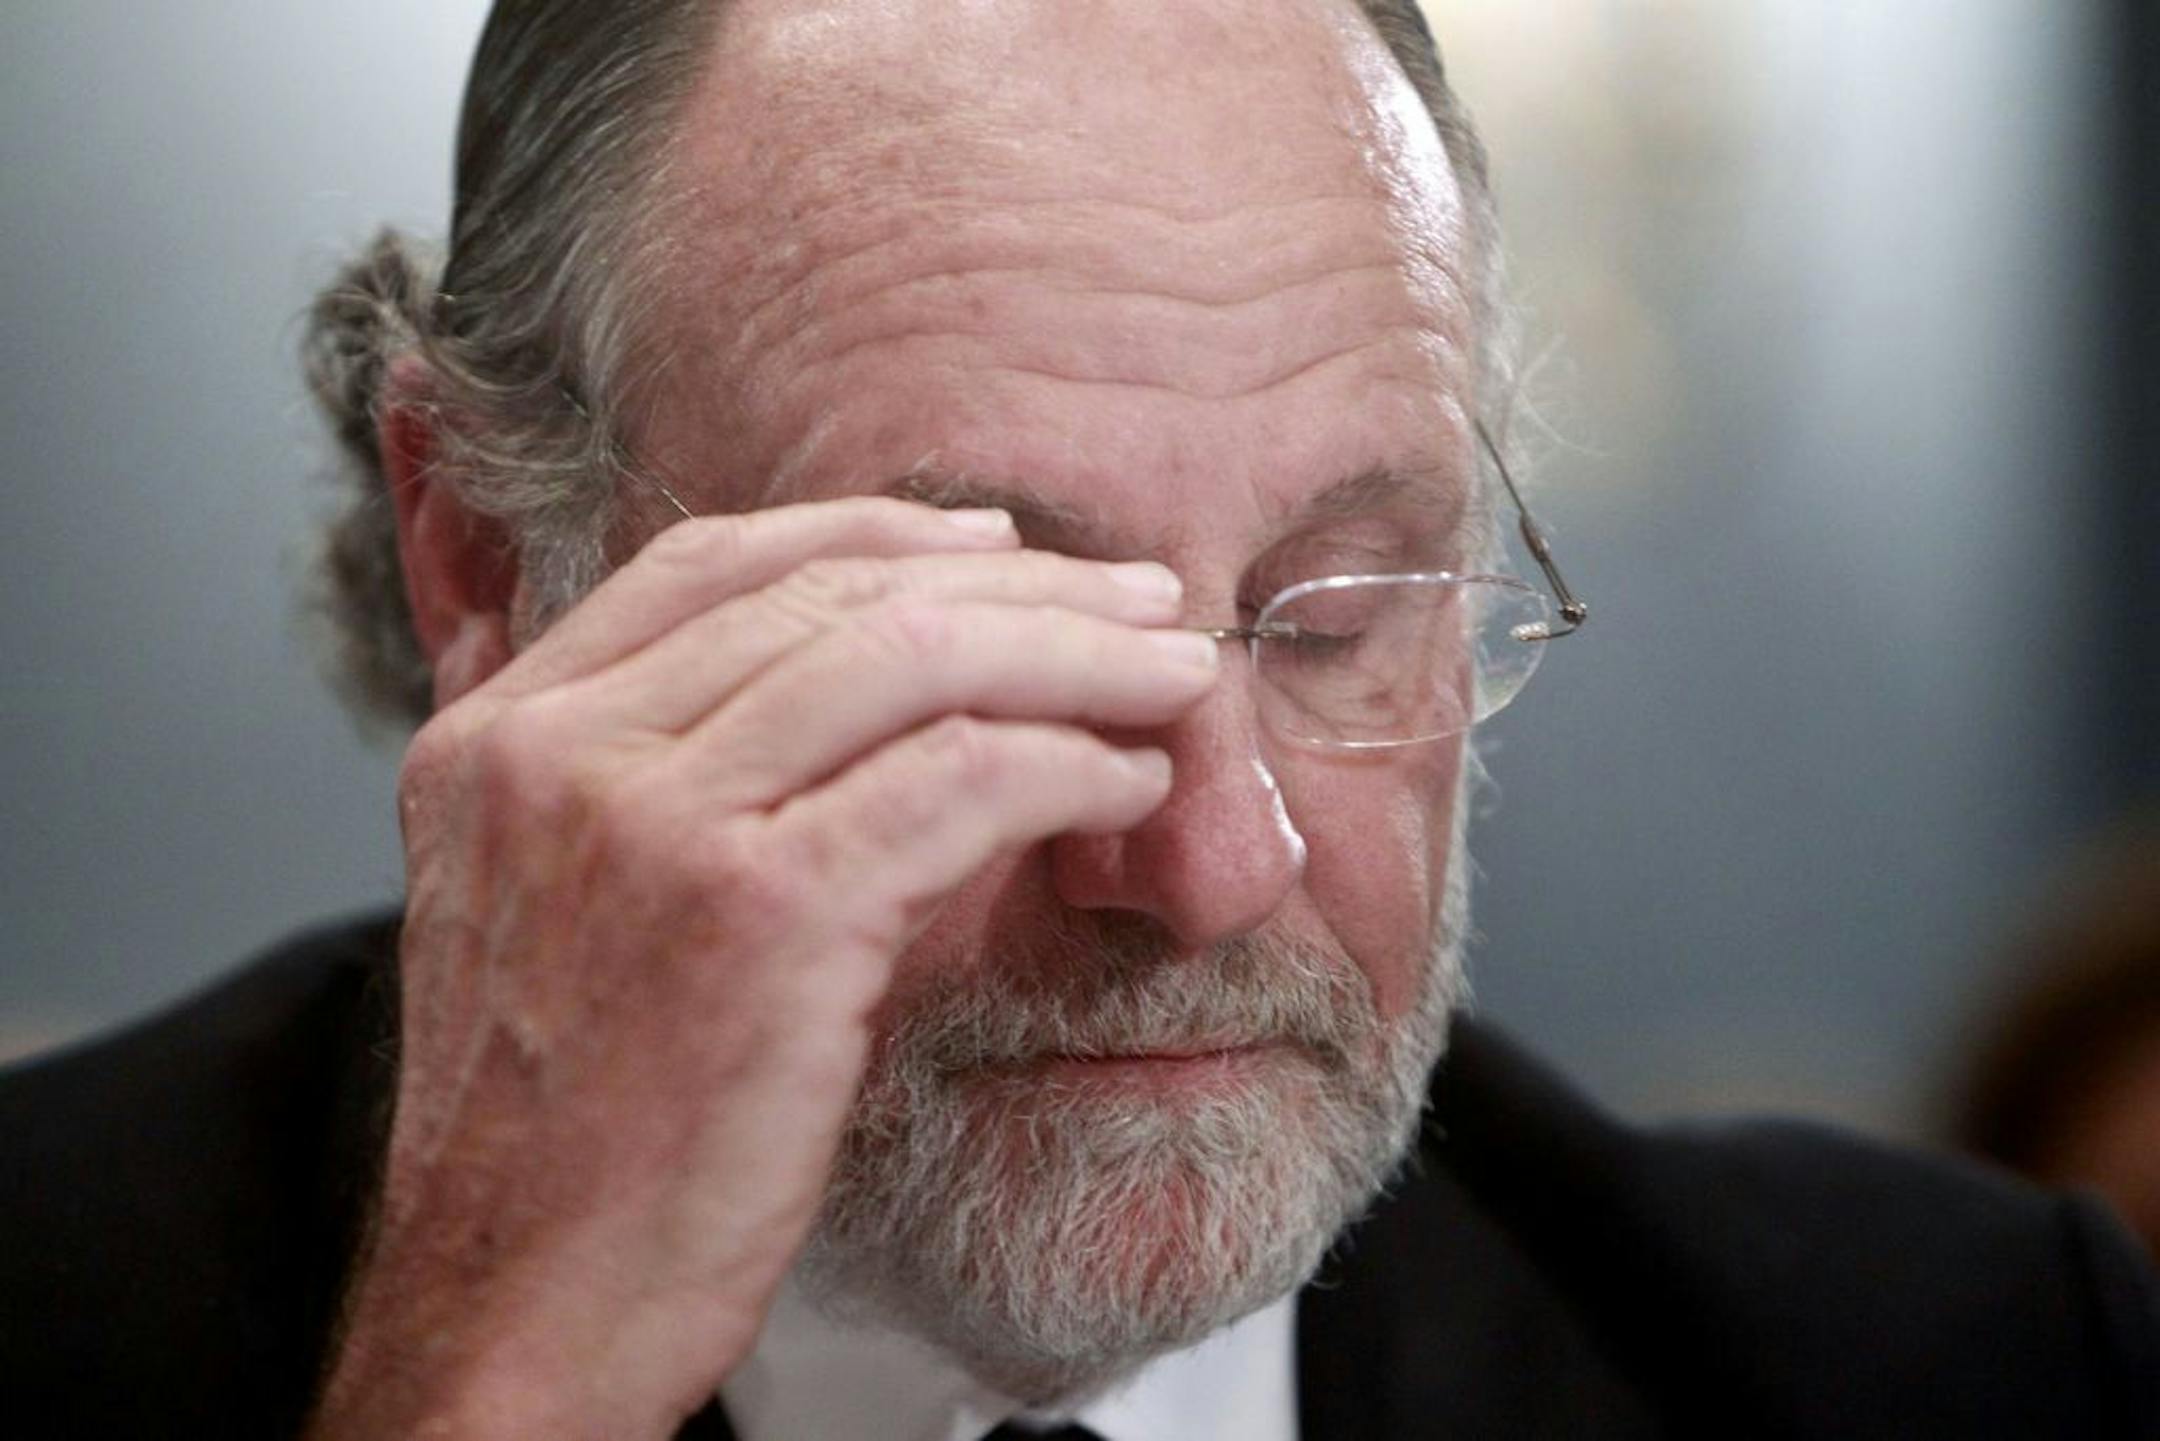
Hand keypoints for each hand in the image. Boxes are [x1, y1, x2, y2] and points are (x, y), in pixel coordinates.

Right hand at [308, 498, 1214, 1438]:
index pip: (708, 561)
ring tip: (1168, 672)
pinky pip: (957, 781)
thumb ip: (619, 778)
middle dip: (1014, 584)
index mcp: (499, 739)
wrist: (520, 1315)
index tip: (993, 546)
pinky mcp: (760, 911)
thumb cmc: (565, 1139)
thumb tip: (785, 685)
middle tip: (1132, 598)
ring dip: (1073, 656)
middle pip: (830, 592)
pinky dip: (1066, 766)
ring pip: (910, 658)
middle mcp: (560, 753)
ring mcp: (653, 823)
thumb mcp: (542, 914)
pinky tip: (1124, 788)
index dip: (871, 532)